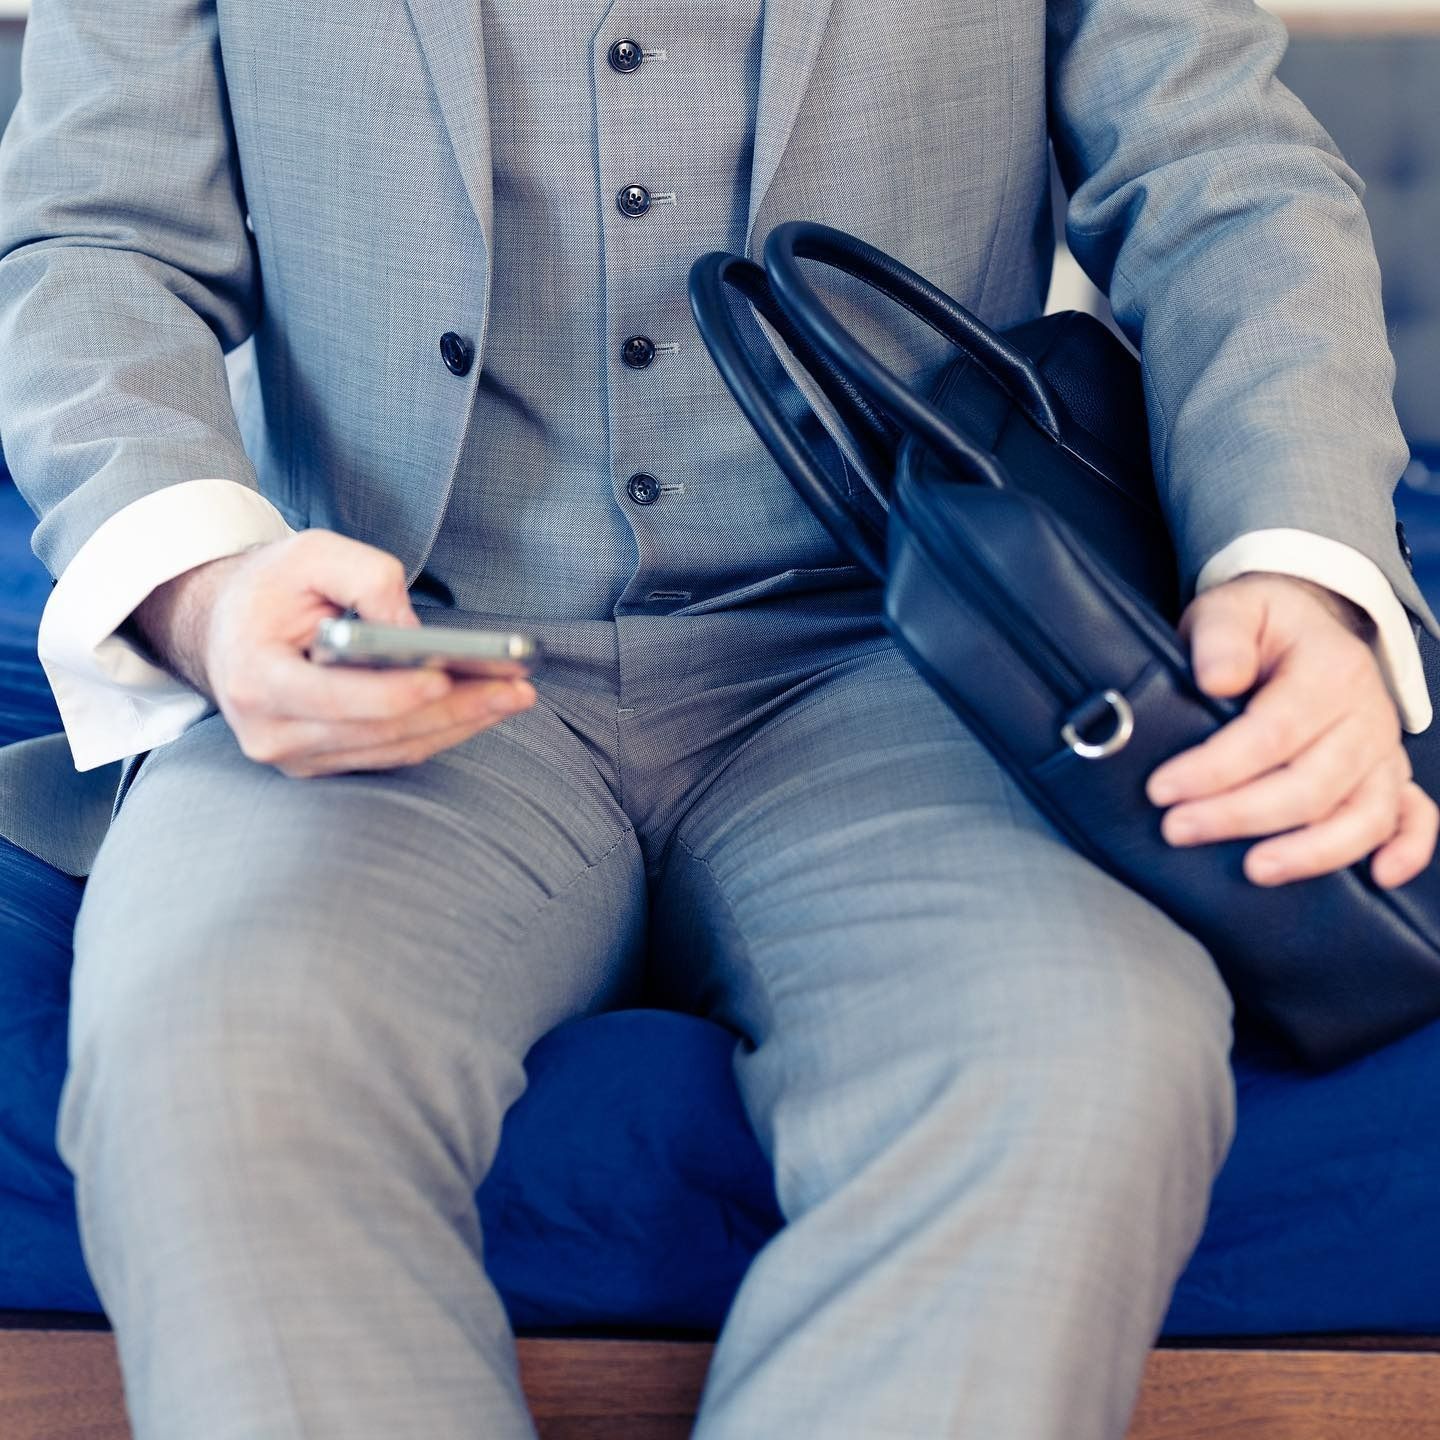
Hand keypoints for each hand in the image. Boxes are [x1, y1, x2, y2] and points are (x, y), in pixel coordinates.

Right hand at [131, 529, 535, 777]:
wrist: (227, 626)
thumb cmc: (272, 586)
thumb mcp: (311, 554)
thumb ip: (367, 577)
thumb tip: (416, 631)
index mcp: (257, 678)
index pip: (335, 698)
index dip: (393, 692)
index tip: (445, 675)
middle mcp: (271, 732)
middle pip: (378, 730)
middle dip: (454, 709)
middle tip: (515, 690)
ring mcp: (296, 758)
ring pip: (393, 748)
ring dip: (460, 725)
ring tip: (514, 697)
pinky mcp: (323, 764)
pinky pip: (392, 753)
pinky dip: (440, 732)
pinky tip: (483, 708)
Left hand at [1145, 572, 1436, 888]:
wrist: (1304, 621)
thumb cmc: (1259, 624)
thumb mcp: (1230, 609)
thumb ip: (1220, 638)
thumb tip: (1215, 679)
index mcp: (1329, 669)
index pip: (1272, 732)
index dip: (1215, 768)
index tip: (1163, 789)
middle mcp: (1366, 714)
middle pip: (1312, 784)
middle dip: (1240, 816)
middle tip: (1178, 829)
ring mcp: (1383, 750)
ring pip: (1364, 815)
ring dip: (1310, 851)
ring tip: (1254, 870)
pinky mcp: (1389, 774)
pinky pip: (1413, 817)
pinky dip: (1407, 849)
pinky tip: (1377, 879)